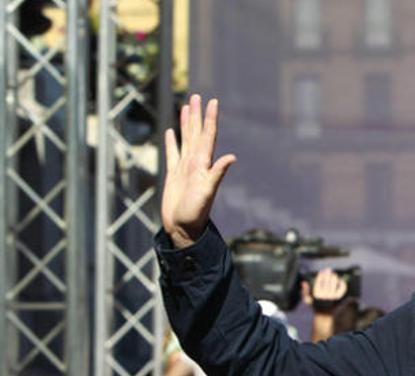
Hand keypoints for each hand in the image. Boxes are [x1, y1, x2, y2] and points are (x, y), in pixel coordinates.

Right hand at [162, 94, 236, 247]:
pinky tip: (171, 132)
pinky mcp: (174, 175)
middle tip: (197, 96)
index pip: (208, 136)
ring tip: (186, 107)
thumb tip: (232, 157)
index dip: (210, 119)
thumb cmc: (196, 212)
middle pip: (196, 133)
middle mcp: (195, 162)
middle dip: (197, 115)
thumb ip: (217, 173)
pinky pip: (172, 154)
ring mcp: (184, 168)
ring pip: (185, 140)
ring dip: (186, 124)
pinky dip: (172, 142)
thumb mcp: (207, 192)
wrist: (184, 228)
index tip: (213, 101)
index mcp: (203, 163)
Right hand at [309, 268, 347, 312]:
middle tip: (328, 270)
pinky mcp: (338, 298)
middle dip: (328, 274)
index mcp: (316, 294)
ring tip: (333, 275)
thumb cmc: (315, 305)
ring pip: (334, 283)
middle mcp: (324, 295)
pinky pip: (341, 289)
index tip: (322, 271)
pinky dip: (342, 284)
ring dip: (334, 277)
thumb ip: (305, 291)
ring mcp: (332, 297)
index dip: (321, 275)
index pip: (319, 281)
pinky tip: (340, 280)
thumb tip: (304, 283)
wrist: (324, 315)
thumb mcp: (308, 299)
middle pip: (327, 281)